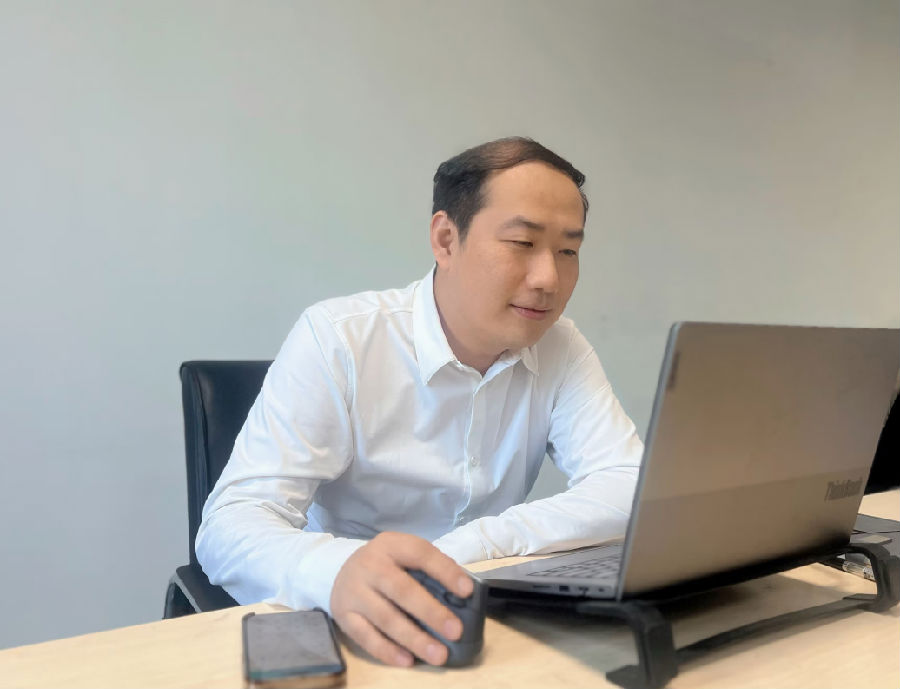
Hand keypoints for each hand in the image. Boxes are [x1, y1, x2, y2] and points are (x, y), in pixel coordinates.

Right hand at [330, 531, 474, 666]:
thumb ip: (428, 569)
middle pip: (402, 590)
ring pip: (386, 618)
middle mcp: (370, 565)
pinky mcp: (343, 615)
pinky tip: (408, 660)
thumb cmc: (385, 564)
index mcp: (391, 545)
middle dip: (431, 612)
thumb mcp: (402, 553)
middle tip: (456, 631)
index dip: (445, 571)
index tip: (467, 591)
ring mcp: (354, 591)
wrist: (338, 570)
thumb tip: (463, 595)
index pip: (420, 554)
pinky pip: (366, 637)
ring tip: (438, 654)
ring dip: (414, 638)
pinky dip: (388, 651)